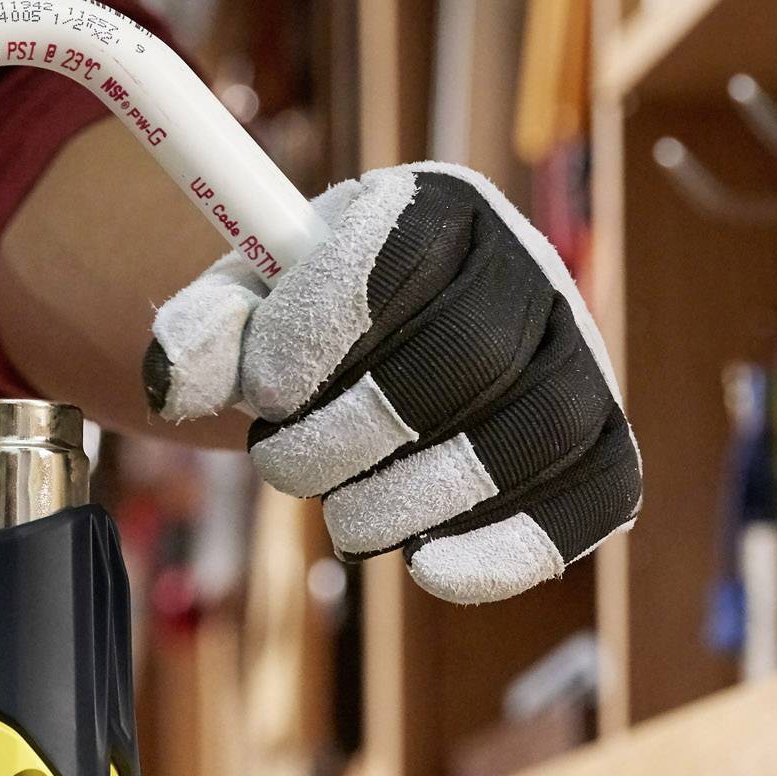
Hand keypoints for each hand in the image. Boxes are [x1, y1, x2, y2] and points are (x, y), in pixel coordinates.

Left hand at [145, 164, 639, 604]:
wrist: (370, 359)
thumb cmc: (304, 322)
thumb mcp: (241, 307)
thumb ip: (201, 330)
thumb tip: (177, 381)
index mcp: (437, 207)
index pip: (404, 248)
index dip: (329, 325)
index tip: (265, 392)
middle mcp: (526, 269)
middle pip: (472, 352)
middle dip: (359, 433)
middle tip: (280, 467)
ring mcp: (577, 356)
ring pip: (538, 430)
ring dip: (422, 495)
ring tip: (343, 521)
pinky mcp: (599, 441)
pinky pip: (598, 496)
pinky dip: (514, 544)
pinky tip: (430, 567)